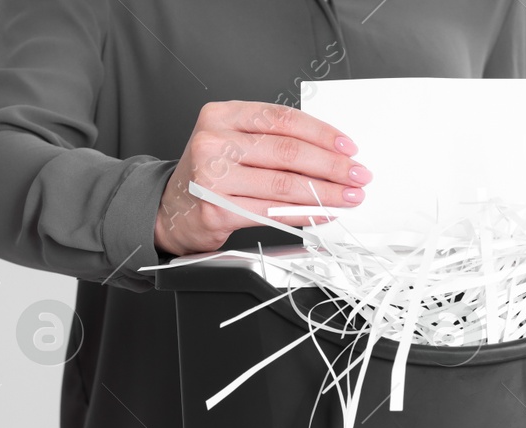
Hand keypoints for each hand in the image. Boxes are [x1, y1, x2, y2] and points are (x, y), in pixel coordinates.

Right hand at [154, 100, 371, 256]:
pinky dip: (304, 214)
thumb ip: (269, 138)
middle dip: (331, 165)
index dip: (321, 133)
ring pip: (283, 184)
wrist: (168, 209)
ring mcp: (213, 178)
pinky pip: (272, 213)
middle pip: (287, 152)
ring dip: (324, 193)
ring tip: (348, 196)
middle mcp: (214, 142)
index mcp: (221, 115)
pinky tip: (323, 214)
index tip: (347, 146)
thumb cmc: (207, 175)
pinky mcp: (217, 210)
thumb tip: (328, 152)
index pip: (282, 119)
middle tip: (357, 174)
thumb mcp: (231, 141)